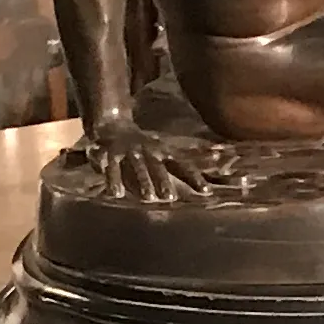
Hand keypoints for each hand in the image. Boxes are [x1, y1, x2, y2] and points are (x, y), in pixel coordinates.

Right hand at [75, 119, 210, 204]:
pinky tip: (116, 194)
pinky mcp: (109, 154)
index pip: (180, 164)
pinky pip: (112, 168)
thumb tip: (213, 164)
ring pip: (137, 167)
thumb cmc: (143, 145)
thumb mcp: (164, 150)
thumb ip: (181, 164)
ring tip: (148, 198)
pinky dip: (113, 180)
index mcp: (162, 151)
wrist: (112, 124)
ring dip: (143, 182)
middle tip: (171, 197)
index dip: (193, 177)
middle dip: (164, 181)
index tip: (206, 191)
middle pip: (157, 167)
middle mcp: (147, 151)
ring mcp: (128, 152)